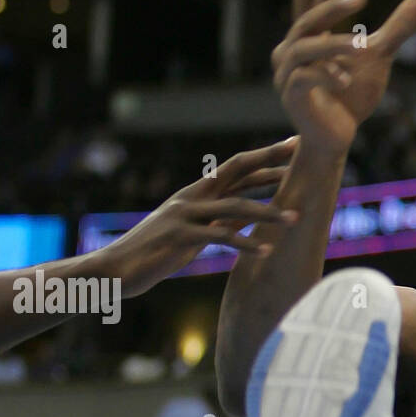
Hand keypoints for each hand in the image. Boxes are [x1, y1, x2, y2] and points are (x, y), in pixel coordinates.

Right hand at [96, 138, 300, 296]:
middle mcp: (192, 197)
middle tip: (301, 157)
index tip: (292, 147)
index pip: (237, 168)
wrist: (113, 269)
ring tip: (296, 218)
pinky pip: (219, 238)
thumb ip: (215, 221)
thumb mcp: (191, 233)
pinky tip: (267, 250)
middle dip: (270, 164)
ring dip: (268, 213)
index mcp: (197, 193)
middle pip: (238, 172)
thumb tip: (242, 217)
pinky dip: (245, 245)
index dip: (264, 157)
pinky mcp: (179, 237)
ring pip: (235, 207)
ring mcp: (184, 215)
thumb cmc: (154, 253)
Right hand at [272, 0, 415, 155]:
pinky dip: (327, 74)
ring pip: (305, 47)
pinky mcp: (291, 96)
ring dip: (336, 44)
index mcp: (308, 36)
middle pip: (308, 17)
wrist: (337, 139)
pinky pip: (304, 77)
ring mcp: (287, 73)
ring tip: (363, 46)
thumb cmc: (352, 95)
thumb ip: (400, 25)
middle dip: (334, 6)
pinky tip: (345, 80)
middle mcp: (291, 49)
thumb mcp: (380, 55)